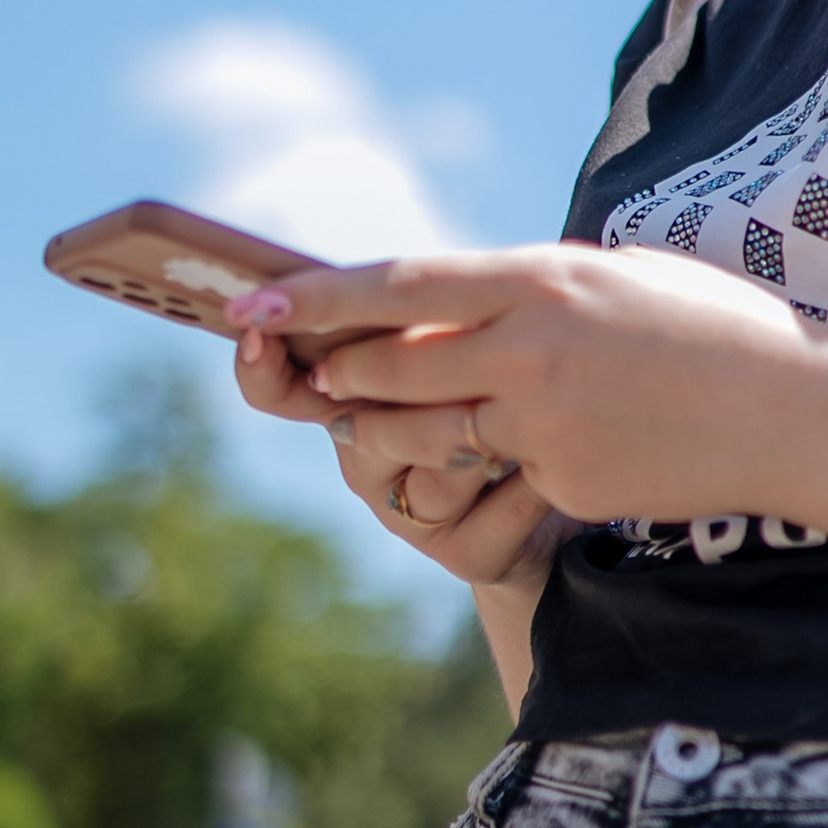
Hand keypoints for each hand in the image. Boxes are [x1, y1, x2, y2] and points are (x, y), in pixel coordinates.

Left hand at [227, 241, 827, 537]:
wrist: (796, 411)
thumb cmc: (710, 326)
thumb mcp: (612, 274)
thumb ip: (528, 286)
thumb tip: (450, 299)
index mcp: (539, 277)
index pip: (397, 284)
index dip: (314, 299)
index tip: (251, 303)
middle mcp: (528, 346)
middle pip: (386, 365)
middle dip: (338, 369)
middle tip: (312, 368)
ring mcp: (542, 420)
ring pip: (418, 430)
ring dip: (384, 424)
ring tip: (379, 411)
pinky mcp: (561, 480)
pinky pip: (497, 471)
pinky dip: (497, 460)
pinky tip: (546, 443)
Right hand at [229, 282, 562, 594]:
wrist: (570, 478)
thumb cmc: (506, 390)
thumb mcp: (462, 341)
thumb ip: (414, 320)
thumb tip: (381, 275)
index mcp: (352, 400)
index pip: (281, 388)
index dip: (261, 365)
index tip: (257, 328)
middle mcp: (365, 461)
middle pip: (371, 421)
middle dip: (436, 385)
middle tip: (487, 367)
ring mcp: (410, 514)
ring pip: (438, 460)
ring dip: (493, 429)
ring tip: (532, 414)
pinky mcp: (464, 552)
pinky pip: (498, 504)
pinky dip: (536, 474)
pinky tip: (554, 462)